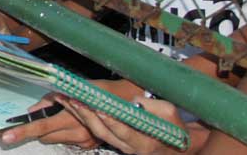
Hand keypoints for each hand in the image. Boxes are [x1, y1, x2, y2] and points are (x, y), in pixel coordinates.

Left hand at [0, 78, 138, 148]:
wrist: (127, 102)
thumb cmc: (99, 90)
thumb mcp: (73, 88)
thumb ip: (50, 99)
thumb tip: (31, 110)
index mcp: (73, 117)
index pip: (42, 126)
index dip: (23, 131)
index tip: (7, 136)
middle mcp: (79, 133)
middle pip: (46, 136)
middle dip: (41, 126)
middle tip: (48, 112)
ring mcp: (85, 142)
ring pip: (55, 139)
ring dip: (54, 128)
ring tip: (67, 113)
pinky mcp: (89, 146)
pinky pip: (67, 140)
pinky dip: (65, 131)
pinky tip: (75, 120)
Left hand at [57, 95, 184, 154]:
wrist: (176, 146)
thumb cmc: (174, 128)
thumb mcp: (171, 114)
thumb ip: (154, 107)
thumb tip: (134, 101)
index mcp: (145, 143)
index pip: (126, 133)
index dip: (113, 123)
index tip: (102, 110)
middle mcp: (129, 148)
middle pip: (104, 134)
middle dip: (88, 117)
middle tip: (76, 101)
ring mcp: (120, 146)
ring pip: (96, 132)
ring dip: (81, 116)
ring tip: (69, 99)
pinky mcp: (114, 140)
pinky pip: (96, 130)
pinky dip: (84, 117)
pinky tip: (73, 104)